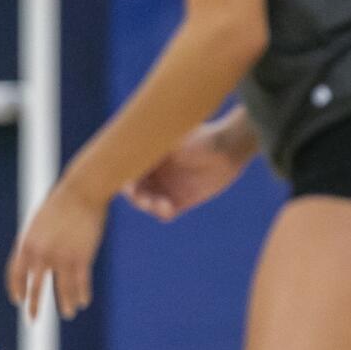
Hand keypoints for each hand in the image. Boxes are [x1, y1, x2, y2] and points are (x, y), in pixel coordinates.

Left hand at [6, 180, 108, 319]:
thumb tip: (31, 260)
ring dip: (66, 305)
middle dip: (34, 307)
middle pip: (35, 288)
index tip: (19, 301)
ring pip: (63, 291)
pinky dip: (82, 295)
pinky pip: (80, 284)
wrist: (82, 191)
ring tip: (69, 313)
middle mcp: (41, 255)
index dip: (17, 290)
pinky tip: (83, 302)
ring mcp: (61, 258)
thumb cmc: (60, 204)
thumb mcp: (38, 223)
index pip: (16, 274)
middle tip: (33, 320)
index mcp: (27, 245)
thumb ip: (33, 243)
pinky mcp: (80, 258)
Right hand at [122, 116, 252, 221]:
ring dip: (149, 205)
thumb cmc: (200, 136)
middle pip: (134, 190)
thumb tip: (123, 142)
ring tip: (160, 204)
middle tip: (142, 198)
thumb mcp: (170, 137)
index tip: (128, 182)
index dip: (121, 178)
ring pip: (147, 203)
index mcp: (146, 156)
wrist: (229, 147)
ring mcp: (166, 188)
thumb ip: (148, 143)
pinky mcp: (180, 202)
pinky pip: (164, 213)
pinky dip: (163, 213)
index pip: (125, 171)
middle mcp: (153, 173)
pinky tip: (168, 209)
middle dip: (136, 196)